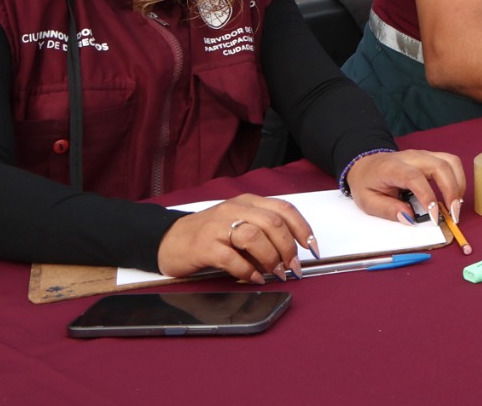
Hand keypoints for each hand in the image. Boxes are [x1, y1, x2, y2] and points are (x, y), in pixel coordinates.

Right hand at [156, 194, 313, 283]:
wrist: (169, 240)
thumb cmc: (209, 235)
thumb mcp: (239, 226)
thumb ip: (263, 235)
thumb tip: (290, 256)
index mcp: (248, 202)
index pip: (284, 209)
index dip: (302, 228)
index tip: (312, 247)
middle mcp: (234, 210)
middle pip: (272, 223)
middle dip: (288, 248)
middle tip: (293, 268)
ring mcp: (218, 226)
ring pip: (254, 236)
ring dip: (270, 258)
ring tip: (275, 273)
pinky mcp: (204, 246)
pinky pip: (231, 257)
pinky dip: (247, 270)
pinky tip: (254, 279)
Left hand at [342, 149, 467, 226]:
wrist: (367, 165)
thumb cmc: (367, 183)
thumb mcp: (368, 201)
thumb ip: (388, 210)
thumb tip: (409, 218)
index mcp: (392, 167)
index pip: (415, 177)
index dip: (427, 196)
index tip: (434, 216)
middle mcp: (411, 157)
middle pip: (439, 166)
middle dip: (451, 191)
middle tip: (453, 214)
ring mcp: (424, 154)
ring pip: (450, 162)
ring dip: (458, 184)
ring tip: (456, 206)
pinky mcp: (431, 157)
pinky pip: (451, 163)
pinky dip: (457, 179)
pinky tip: (454, 195)